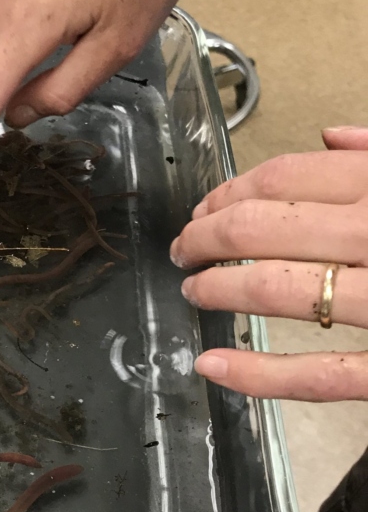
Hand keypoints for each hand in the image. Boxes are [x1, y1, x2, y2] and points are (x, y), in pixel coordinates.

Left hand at [174, 127, 367, 400]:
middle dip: (204, 238)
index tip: (202, 211)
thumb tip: (328, 136)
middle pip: (261, 227)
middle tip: (183, 251)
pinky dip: (257, 373)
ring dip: (217, 288)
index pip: (282, 180)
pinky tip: (212, 364)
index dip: (227, 195)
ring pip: (275, 289)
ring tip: (194, 290)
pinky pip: (317, 374)